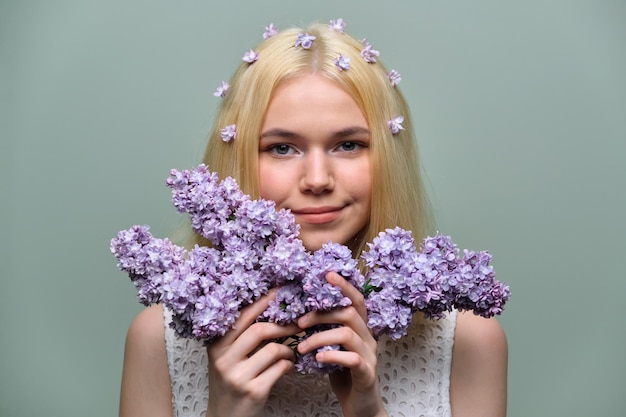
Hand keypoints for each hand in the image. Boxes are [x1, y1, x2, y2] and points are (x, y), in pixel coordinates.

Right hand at [206, 290, 300, 416]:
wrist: (224, 415)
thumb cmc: (230, 381)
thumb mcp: (226, 357)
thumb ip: (239, 337)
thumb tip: (270, 310)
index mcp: (217, 345)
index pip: (242, 317)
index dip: (262, 302)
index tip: (278, 292)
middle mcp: (224, 359)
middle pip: (259, 331)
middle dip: (282, 326)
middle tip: (296, 324)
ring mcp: (238, 376)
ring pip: (273, 350)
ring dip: (288, 350)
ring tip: (291, 353)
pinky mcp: (254, 390)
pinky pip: (280, 369)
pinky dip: (288, 365)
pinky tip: (288, 367)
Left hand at [296, 272, 388, 416]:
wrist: (360, 405)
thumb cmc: (342, 372)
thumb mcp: (331, 346)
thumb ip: (323, 329)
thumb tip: (297, 312)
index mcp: (361, 327)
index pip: (356, 299)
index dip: (344, 285)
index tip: (326, 274)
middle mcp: (369, 337)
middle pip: (350, 312)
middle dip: (322, 313)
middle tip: (298, 322)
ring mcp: (370, 355)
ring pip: (348, 333)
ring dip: (320, 337)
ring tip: (300, 346)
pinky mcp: (367, 373)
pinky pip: (352, 358)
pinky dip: (332, 356)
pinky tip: (317, 359)